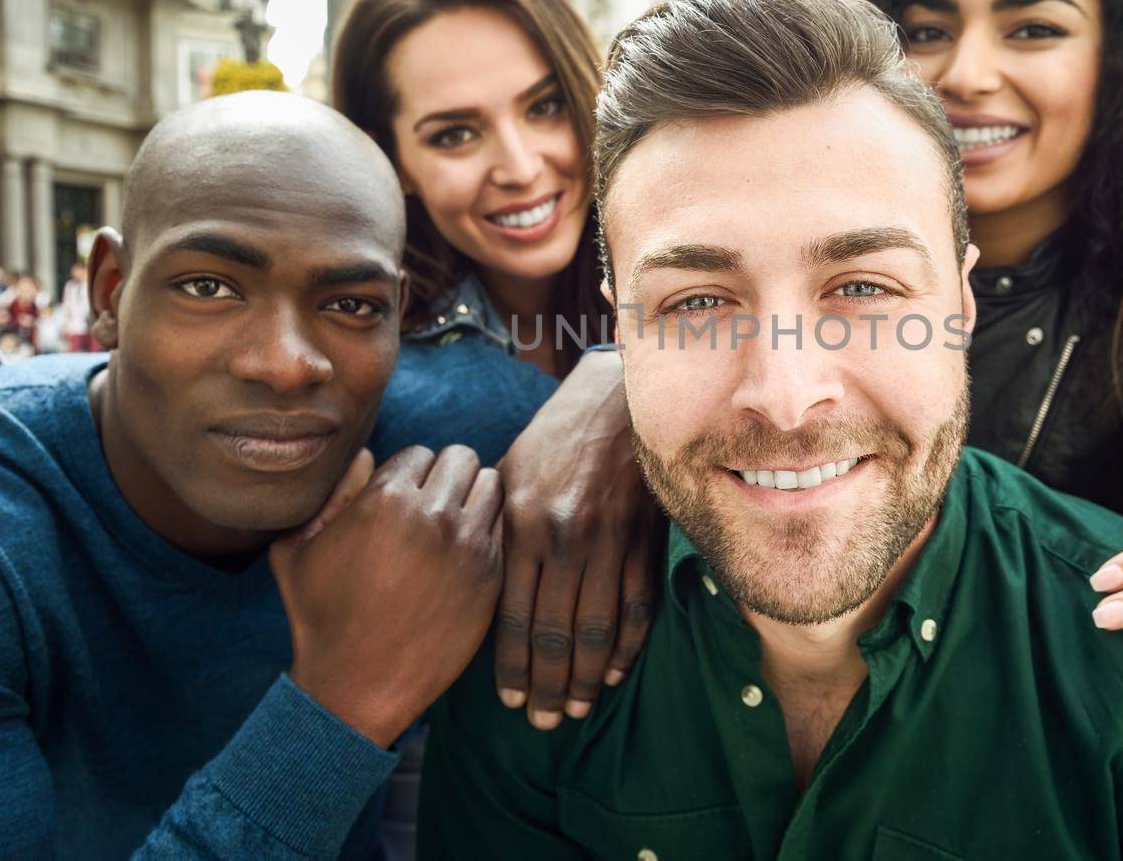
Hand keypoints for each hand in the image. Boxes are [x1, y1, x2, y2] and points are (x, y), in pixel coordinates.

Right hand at [270, 445, 503, 746]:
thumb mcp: (297, 549)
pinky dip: (491, 532)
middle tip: (434, 506)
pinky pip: (506, 528)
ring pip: (491, 486)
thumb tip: (365, 455)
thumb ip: (331, 493)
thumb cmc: (319, 617)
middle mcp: (433, 515)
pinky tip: (469, 552)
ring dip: (475, 499)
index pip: (419, 454)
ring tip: (455, 525)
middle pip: (461, 459)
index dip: (409, 475)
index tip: (402, 502)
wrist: (355, 686)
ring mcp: (468, 545)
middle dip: (447, 477)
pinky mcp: (491, 575)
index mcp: (385, 499)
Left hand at [496, 348, 660, 729]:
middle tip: (542, 722)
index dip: (510, 666)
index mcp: (523, 522)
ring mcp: (609, 540)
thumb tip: (479, 581)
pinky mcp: (644, 538)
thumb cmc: (556, 437)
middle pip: (553, 632)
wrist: (619, 400)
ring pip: (597, 628)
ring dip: (586, 678)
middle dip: (546, 685)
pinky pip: (636, 606)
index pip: (512, 613)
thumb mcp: (513, 473)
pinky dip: (627, 646)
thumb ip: (499, 529)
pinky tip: (614, 672)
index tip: (507, 699)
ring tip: (575, 708)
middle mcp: (563, 536)